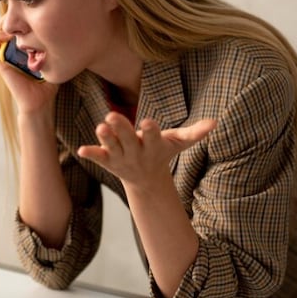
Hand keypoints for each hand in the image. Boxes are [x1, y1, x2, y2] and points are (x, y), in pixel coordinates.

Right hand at [0, 16, 57, 113]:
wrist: (39, 101)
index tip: (31, 10)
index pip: (17, 23)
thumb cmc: (48, 82)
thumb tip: (67, 28)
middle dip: (12, 14)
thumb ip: (55, 46)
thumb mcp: (53, 59)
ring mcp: (5, 54)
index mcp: (23, 46)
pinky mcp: (0, 62)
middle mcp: (12, 48)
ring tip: (15, 21)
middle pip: (6, 23)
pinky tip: (10, 34)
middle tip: (21, 10)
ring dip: (3, 23)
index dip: (21, 13)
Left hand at [77, 113, 216, 189]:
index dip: (150, 131)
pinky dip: (91, 153)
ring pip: (112, 148)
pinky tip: (80, 150)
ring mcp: (121, 158)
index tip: (147, 122)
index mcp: (153, 146)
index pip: (152, 137)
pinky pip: (98, 157)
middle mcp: (136, 153)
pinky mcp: (108, 160)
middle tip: (110, 116)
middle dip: (121, 129)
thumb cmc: (162, 152)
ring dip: (105, 139)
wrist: (147, 180)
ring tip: (99, 127)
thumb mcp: (179, 143)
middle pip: (128, 140)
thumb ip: (196, 133)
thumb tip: (216, 123)